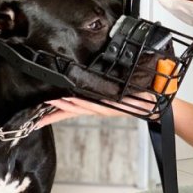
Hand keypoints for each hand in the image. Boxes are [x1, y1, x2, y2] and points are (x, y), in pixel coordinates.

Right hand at [36, 93, 156, 128]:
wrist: (156, 104)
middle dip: (52, 115)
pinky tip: (68, 101)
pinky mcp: (110, 108)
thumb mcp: (116, 89)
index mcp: (94, 104)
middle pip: (69, 113)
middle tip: (35, 119)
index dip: (54, 113)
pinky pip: (91, 106)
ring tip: (48, 105)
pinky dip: (79, 104)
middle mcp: (95, 108)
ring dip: (62, 107)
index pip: (69, 110)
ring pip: (77, 109)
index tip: (39, 117)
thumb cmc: (138, 96)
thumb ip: (102, 84)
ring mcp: (101, 109)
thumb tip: (89, 73)